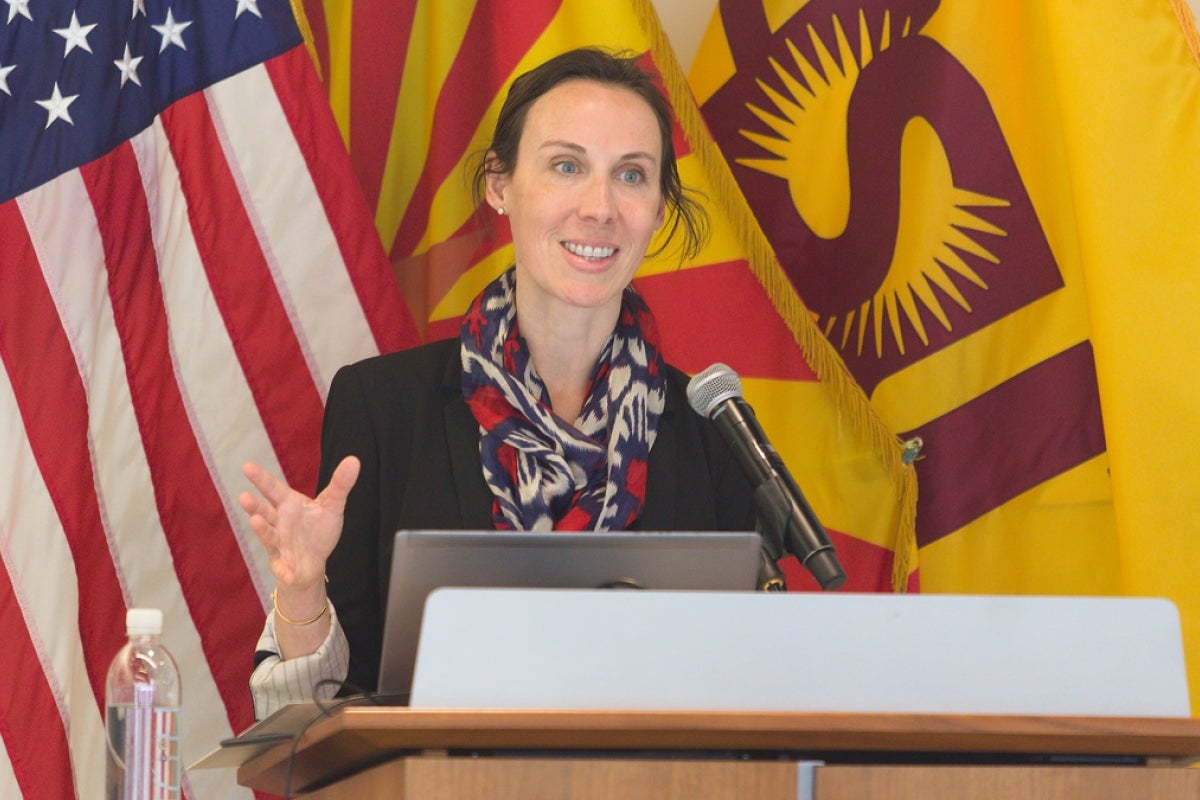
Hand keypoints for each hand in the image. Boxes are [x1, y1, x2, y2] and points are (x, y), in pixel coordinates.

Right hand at [238, 456, 360, 589]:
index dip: (260, 479)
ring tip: (256, 522)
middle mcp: (278, 522)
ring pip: (268, 536)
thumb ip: (340, 484)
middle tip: (244, 496)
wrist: (314, 561)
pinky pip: (283, 568)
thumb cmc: (317, 528)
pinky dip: (285, 571)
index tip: (247, 466)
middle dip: (254, 506)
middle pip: (264, 512)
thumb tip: (354, 460)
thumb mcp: (331, 505)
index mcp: (287, 504)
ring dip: (262, 530)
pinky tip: (288, 575)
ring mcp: (279, 544)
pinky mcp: (284, 565)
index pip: (272, 489)